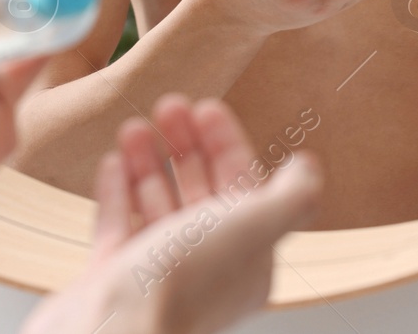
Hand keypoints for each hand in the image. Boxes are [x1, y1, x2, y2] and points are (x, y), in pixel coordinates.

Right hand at [23, 95, 321, 333]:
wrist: (109, 333)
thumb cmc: (180, 284)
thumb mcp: (253, 226)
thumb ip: (290, 196)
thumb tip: (308, 168)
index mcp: (245, 258)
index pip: (242, 188)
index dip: (227, 143)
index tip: (206, 107)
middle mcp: (203, 268)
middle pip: (199, 191)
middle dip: (186, 145)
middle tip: (169, 107)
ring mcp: (154, 274)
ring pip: (156, 204)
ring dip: (148, 161)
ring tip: (134, 127)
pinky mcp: (111, 279)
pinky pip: (117, 227)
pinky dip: (116, 192)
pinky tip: (112, 162)